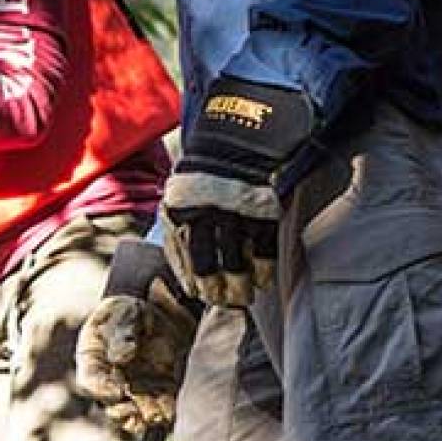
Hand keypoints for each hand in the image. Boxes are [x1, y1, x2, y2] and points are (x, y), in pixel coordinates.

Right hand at [74, 241, 200, 431]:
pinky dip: (166, 415)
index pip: (90, 381)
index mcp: (93, 360)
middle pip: (111, 406)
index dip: (100, 390)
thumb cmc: (131, 311)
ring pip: (135, 416)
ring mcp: (134, 391)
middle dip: (123, 413)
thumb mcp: (123, 313)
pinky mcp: (158, 395)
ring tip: (158, 415)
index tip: (117, 392)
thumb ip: (121, 333)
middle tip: (136, 411)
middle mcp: (111, 381)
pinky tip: (172, 411)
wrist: (157, 312)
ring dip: (146, 418)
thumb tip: (121, 357)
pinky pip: (160, 412)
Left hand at [161, 76, 312, 306]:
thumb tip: (179, 263)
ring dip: (239, 285)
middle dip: (213, 288)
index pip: (181, 256)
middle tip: (221, 301)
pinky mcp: (259, 213)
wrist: (236, 139)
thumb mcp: (179, 193)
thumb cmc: (204, 172)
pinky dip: (262, 270)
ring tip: (243, 298)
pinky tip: (263, 282)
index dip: (190, 278)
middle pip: (206, 263)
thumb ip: (178, 224)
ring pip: (234, 262)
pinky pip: (262, 251)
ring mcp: (232, 215)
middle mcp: (203, 215)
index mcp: (178, 210)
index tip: (196, 294)